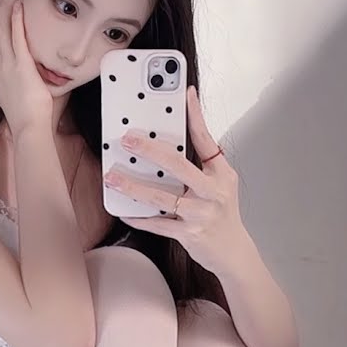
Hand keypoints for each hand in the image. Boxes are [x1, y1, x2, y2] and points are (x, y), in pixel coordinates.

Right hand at [0, 0, 53, 135]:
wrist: (28, 128)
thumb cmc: (25, 113)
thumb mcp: (13, 88)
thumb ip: (12, 72)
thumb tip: (22, 62)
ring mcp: (5, 66)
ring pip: (1, 26)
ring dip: (6, 4)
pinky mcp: (20, 68)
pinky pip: (16, 37)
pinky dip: (16, 19)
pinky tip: (19, 5)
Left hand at [104, 85, 243, 274]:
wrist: (233, 252)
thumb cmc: (223, 215)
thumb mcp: (221, 184)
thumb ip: (202, 163)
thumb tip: (177, 139)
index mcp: (222, 174)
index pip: (206, 139)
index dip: (195, 115)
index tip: (184, 93)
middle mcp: (213, 192)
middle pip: (179, 165)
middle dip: (150, 150)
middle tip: (128, 140)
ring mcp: (201, 214)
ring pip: (162, 198)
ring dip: (133, 187)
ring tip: (113, 177)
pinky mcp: (189, 234)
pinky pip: (158, 224)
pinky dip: (140, 218)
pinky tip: (124, 211)